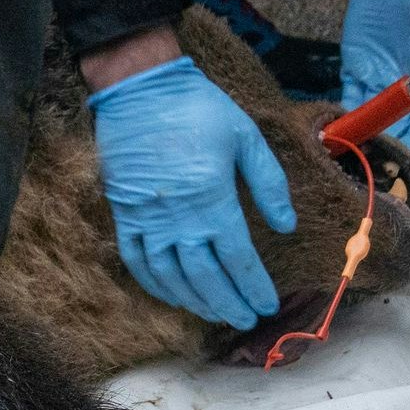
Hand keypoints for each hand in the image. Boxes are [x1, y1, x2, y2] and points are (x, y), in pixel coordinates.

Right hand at [88, 50, 295, 328]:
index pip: (237, 257)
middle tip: (245, 320)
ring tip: (215, 314)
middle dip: (228, 303)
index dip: (254, 286)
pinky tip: (173, 294)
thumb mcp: (245, 136)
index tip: (267, 305)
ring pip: (170, 276)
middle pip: (205, 276)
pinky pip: (136, 261)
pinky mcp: (123, 214)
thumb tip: (286, 224)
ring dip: (195, 301)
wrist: (139, 88)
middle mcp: (177, 216)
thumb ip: (269, 183)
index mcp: (212, 197)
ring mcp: (146, 218)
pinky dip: (155, 284)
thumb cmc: (197, 108)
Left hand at [339, 0, 409, 155]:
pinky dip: (342, 112)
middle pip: (396, 126)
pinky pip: (348, 95)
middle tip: (371, 162)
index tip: (404, 158)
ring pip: (370, 117)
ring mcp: (378, 76)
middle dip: (385, 145)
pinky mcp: (355, 64)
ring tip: (350, 152)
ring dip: (361, 135)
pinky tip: (336, 128)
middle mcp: (404, 85)